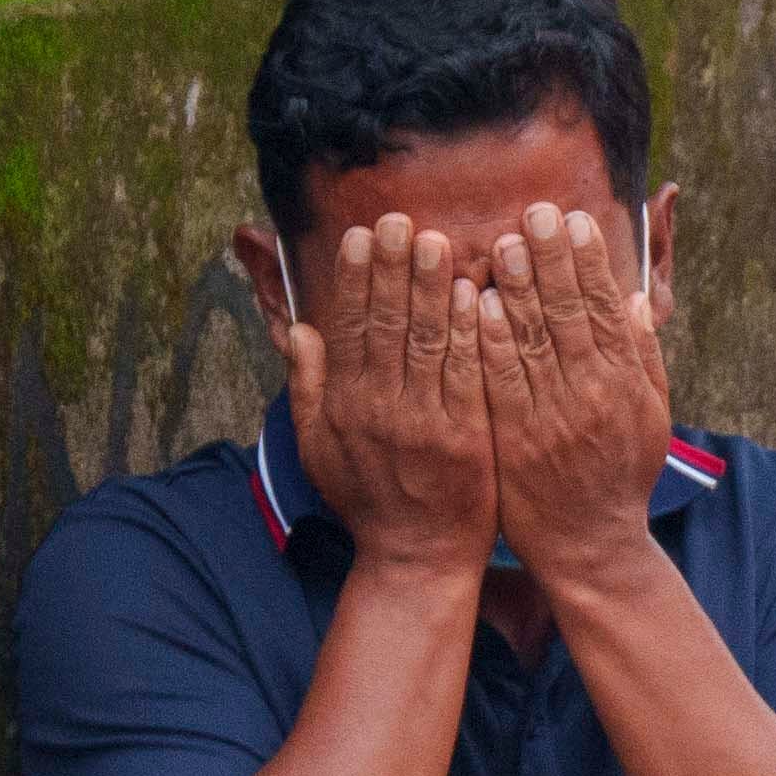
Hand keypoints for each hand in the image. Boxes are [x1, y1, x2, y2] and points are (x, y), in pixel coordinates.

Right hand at [282, 213, 493, 577]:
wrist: (417, 556)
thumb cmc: (369, 499)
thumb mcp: (320, 447)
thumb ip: (309, 387)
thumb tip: (298, 331)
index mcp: (344, 403)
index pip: (349, 327)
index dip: (354, 278)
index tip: (361, 234)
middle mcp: (379, 407)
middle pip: (385, 323)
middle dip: (392, 268)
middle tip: (400, 218)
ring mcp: (423, 421)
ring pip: (426, 341)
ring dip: (431, 288)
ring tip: (437, 240)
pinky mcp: (466, 436)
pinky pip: (467, 374)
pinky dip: (470, 333)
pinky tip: (477, 295)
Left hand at [467, 203, 676, 593]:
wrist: (589, 544)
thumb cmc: (618, 475)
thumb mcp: (649, 416)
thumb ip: (641, 358)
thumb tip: (635, 302)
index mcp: (625, 383)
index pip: (605, 309)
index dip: (589, 263)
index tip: (574, 222)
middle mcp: (592, 394)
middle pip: (570, 314)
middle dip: (553, 259)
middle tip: (536, 212)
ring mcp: (552, 417)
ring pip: (534, 341)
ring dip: (518, 290)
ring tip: (502, 243)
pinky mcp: (516, 439)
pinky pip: (500, 382)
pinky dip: (490, 342)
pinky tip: (477, 306)